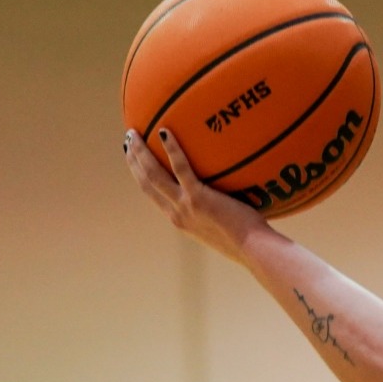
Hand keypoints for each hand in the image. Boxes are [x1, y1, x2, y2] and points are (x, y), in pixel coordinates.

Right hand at [123, 128, 270, 263]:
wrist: (254, 250)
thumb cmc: (250, 240)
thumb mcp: (227, 225)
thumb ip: (219, 209)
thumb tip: (230, 189)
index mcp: (180, 220)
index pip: (153, 195)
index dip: (140, 175)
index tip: (134, 159)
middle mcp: (176, 214)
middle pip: (146, 183)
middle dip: (133, 160)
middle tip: (128, 139)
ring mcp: (184, 206)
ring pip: (153, 175)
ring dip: (140, 153)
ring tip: (133, 132)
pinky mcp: (198, 198)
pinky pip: (181, 168)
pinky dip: (171, 149)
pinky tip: (165, 130)